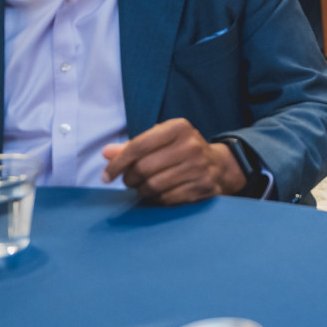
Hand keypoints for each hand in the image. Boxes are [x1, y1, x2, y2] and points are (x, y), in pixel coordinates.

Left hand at [101, 118, 246, 204]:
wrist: (219, 165)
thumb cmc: (181, 151)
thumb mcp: (160, 141)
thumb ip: (132, 147)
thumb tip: (106, 153)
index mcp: (178, 127)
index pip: (138, 146)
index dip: (117, 164)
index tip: (106, 176)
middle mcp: (191, 144)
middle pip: (143, 168)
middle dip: (129, 179)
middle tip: (129, 181)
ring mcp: (199, 166)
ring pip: (153, 186)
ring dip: (142, 190)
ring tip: (144, 187)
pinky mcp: (203, 186)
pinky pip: (167, 198)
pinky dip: (158, 199)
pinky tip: (160, 193)